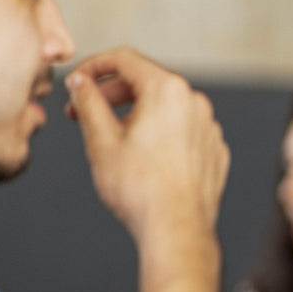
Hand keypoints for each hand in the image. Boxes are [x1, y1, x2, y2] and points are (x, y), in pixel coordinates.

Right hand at [64, 47, 230, 241]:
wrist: (177, 231)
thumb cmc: (140, 190)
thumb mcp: (101, 141)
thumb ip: (88, 102)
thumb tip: (80, 83)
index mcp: (167, 91)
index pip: (124, 60)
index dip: (93, 66)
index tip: (77, 81)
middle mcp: (195, 103)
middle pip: (146, 82)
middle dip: (111, 94)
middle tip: (83, 111)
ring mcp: (209, 128)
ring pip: (166, 108)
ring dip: (135, 114)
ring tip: (111, 136)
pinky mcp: (214, 151)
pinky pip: (183, 131)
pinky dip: (160, 134)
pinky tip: (142, 156)